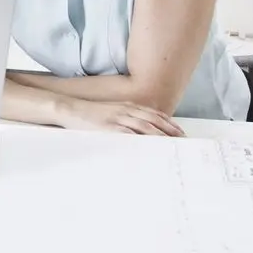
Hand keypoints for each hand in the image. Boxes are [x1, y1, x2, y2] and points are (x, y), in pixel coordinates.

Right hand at [57, 98, 183, 136]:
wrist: (69, 108)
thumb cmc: (89, 113)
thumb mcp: (110, 112)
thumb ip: (124, 118)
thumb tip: (137, 131)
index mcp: (127, 106)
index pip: (153, 113)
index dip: (168, 122)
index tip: (180, 131)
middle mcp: (125, 110)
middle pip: (153, 119)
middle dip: (169, 129)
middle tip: (183, 139)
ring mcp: (117, 117)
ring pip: (144, 126)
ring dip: (159, 134)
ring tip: (171, 144)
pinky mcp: (108, 126)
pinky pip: (127, 133)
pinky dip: (139, 139)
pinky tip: (147, 146)